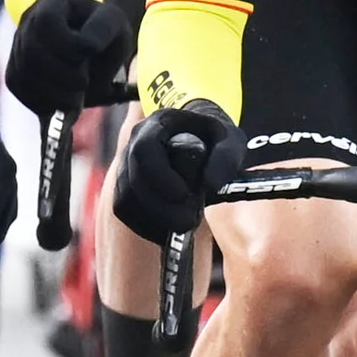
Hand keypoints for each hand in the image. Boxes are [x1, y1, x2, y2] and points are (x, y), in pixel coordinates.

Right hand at [5, 0, 133, 119]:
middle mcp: (29, 21)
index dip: (68, 42)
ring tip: (75, 102)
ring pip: (22, 71)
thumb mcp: (115, 27)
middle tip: (84, 84)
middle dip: (60, 73)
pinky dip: (38, 101)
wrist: (93, 55)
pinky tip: (59, 106)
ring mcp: (19, 45)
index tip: (92, 51)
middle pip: (31, 50)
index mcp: (53, 3)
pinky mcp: (15, 67)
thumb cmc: (106, 38)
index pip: (46, 21)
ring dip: (52, 92)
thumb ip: (102, 33)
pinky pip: (17, 85)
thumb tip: (86, 48)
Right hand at [112, 100, 240, 239]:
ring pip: (125, 200)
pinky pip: (125, 211)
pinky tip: (169, 232)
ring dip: (153, 220)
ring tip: (184, 226)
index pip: (144, 149)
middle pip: (133, 180)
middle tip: (188, 222)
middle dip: (160, 207)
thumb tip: (210, 184)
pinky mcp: (126, 187)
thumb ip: (226, 157)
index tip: (182, 194)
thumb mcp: (231, 140)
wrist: (202, 142)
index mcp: (159, 124)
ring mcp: (127, 166)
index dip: (159, 175)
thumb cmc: (215, 138)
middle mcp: (136, 143)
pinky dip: (145, 226)